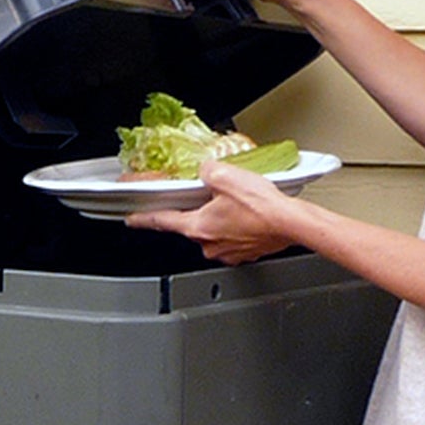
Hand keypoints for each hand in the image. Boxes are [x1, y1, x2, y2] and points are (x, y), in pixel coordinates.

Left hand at [124, 159, 302, 265]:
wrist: (291, 223)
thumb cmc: (262, 206)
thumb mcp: (225, 175)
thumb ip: (206, 171)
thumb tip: (205, 171)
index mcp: (198, 227)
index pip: (162, 221)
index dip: (144, 219)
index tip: (132, 220)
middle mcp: (209, 244)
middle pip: (192, 224)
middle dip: (199, 211)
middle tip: (214, 198)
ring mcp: (227, 251)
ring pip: (215, 231)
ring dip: (221, 218)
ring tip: (239, 205)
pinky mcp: (245, 253)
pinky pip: (234, 237)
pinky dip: (238, 226)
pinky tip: (249, 214)